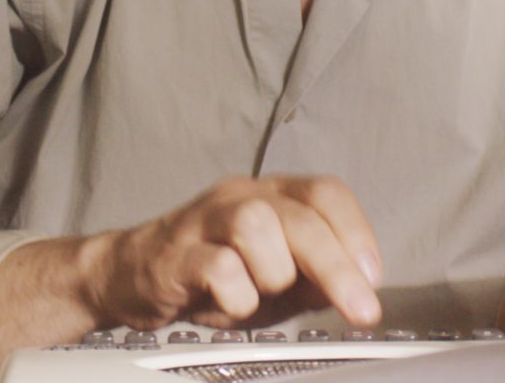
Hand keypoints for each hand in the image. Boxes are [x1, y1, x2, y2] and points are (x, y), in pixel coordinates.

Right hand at [83, 175, 383, 331]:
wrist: (130, 275)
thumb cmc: (211, 274)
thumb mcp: (275, 278)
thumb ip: (315, 278)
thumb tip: (360, 289)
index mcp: (273, 195)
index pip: (326, 193)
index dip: (356, 232)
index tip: (373, 277)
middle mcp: (241, 197)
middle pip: (299, 215)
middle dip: (337, 267)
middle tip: (361, 310)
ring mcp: (205, 220)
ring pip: (256, 225)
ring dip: (275, 273)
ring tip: (266, 294)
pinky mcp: (174, 253)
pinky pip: (217, 267)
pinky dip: (238, 295)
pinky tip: (234, 305)